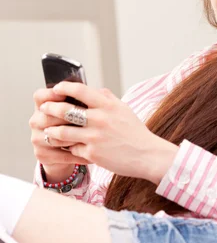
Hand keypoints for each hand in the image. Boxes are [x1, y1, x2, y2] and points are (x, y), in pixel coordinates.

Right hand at [30, 88, 89, 181]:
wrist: (69, 149)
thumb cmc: (76, 124)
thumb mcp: (77, 109)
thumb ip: (81, 100)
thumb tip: (97, 92)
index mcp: (42, 105)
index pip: (40, 96)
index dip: (51, 94)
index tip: (67, 94)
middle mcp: (36, 121)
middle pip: (48, 117)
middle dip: (68, 118)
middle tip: (87, 120)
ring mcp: (36, 138)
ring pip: (55, 137)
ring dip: (75, 138)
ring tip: (93, 139)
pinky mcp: (42, 155)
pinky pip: (62, 155)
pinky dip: (79, 155)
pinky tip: (92, 156)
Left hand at [39, 82, 162, 179]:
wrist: (146, 155)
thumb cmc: (135, 132)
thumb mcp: (124, 109)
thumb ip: (108, 98)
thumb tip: (95, 89)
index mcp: (107, 105)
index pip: (80, 90)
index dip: (64, 87)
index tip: (56, 88)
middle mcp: (100, 119)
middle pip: (65, 110)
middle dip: (50, 108)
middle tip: (44, 109)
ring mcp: (94, 137)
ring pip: (62, 132)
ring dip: (52, 131)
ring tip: (48, 130)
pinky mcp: (92, 154)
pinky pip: (72, 149)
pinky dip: (67, 148)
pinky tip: (65, 147)